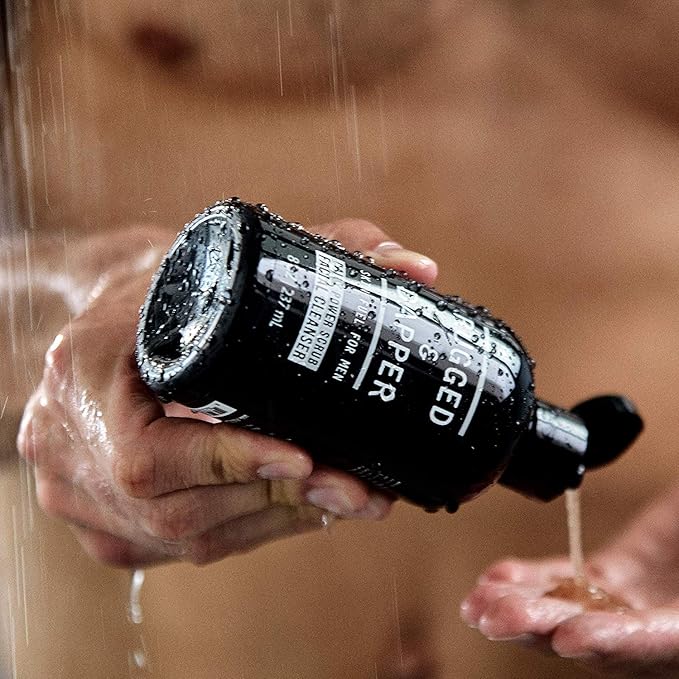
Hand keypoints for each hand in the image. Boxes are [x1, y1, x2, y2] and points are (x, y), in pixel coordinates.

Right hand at [17, 219, 436, 567]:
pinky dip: (246, 530)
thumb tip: (418, 269)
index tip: (303, 459)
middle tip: (354, 489)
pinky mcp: (103, 521)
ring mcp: (77, 491)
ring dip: (270, 522)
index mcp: (86, 367)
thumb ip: (328, 250)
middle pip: (177, 508)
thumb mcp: (235, 257)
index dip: (229, 462)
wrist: (113, 312)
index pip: (148, 452)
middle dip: (275, 503)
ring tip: (342, 499)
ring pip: (185, 535)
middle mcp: (67, 439)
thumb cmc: (174, 281)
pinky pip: (179, 545)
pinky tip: (296, 509)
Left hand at [461, 483, 678, 676]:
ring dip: (522, 607)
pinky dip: (530, 578)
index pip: (655, 644)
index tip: (573, 638)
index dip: (616, 644)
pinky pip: (566, 581)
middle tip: (495, 616)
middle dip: (543, 628)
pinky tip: (496, 577)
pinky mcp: (615, 574)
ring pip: (571, 611)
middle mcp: (664, 625)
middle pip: (599, 638)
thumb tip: (637, 583)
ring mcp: (636, 601)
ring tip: (479, 603)